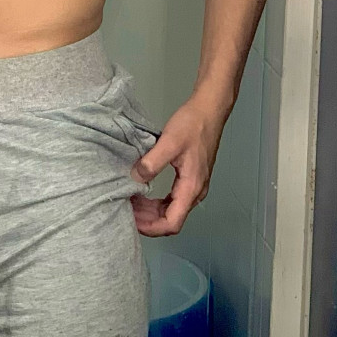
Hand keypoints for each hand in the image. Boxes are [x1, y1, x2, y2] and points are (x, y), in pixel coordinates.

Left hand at [128, 99, 226, 235]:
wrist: (210, 109)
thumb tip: (134, 179)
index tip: (132, 221)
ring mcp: (195, 185)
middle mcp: (196, 192)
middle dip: (148, 220)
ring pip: (172, 210)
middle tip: (126, 210)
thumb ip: (151, 163)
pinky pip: (173, 198)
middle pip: (172, 219)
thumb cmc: (193, 124)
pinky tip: (144, 193)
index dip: (151, 227)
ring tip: (131, 202)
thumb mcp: (169, 142)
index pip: (172, 223)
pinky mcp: (191, 177)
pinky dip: (157, 201)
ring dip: (151, 211)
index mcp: (192, 187)